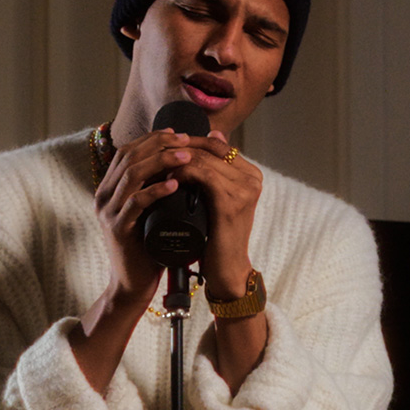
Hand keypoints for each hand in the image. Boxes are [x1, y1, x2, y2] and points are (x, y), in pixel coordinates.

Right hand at [72, 127, 196, 392]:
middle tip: (187, 142)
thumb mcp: (152, 210)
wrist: (133, 284)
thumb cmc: (148, 246)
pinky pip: (135, 203)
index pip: (128, 151)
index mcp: (110, 188)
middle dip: (159, 145)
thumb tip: (183, 159)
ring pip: (131, 175)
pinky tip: (174, 184)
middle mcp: (104, 195)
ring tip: (186, 157)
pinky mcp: (117, 229)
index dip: (153, 138)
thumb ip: (158, 186)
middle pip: (129, 157)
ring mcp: (108, 212)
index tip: (180, 134)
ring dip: (161, 162)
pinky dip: (155, 190)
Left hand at [170, 131, 262, 298]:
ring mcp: (245, 191)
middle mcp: (252, 179)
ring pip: (204, 160)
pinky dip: (183, 174)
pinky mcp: (231, 203)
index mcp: (252, 175)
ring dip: (178, 160)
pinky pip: (203, 176)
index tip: (166, 147)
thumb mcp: (218, 200)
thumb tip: (207, 140)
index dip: (190, 141)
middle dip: (180, 149)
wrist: (227, 269)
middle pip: (210, 150)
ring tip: (159, 166)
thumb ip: (215, 175)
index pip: (218, 145)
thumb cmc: (218, 236)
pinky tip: (169, 178)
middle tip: (157, 154)